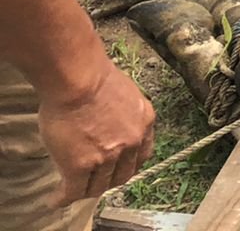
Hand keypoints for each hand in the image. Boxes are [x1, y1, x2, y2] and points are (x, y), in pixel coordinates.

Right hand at [36, 56, 154, 206]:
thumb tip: (109, 121)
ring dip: (87, 191)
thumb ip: (123, 113)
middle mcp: (132, 141)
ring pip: (99, 186)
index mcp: (144, 120)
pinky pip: (75, 190)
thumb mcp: (125, 94)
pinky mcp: (82, 166)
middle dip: (109, 180)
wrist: (79, 78)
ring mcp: (108, 156)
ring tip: (73, 192)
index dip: (128, 164)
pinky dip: (65, 197)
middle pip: (123, 174)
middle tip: (95, 181)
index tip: (118, 167)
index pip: (142, 154)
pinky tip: (56, 199)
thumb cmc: (94, 77)